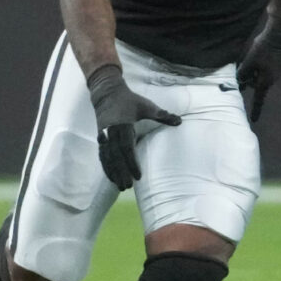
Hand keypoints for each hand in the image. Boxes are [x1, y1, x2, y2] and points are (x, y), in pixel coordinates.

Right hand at [87, 64, 180, 190]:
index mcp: (122, 126)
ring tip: (120, 187)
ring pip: (107, 159)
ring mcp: (103, 136)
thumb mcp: (147, 106)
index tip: (138, 176)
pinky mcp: (100, 138)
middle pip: (116, 157)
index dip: (132, 163)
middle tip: (128, 186)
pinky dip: (106, 168)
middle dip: (121, 173)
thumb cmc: (130, 100)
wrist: (107, 93)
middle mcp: (110, 133)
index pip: (127, 148)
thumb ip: (163, 115)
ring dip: (113, 173)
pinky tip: (111, 178)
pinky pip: (102, 156)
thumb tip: (180, 121)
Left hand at [238, 18, 280, 123]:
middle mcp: (274, 78)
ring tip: (253, 54)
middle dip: (250, 78)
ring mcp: (280, 70)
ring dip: (256, 68)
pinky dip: (263, 62)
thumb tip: (239, 81)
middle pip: (258, 83)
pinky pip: (269, 67)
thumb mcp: (249, 60)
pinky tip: (262, 51)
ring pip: (263, 74)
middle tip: (243, 65)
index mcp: (266, 81)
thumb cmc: (265, 48)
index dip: (255, 110)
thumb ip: (243, 72)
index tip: (254, 120)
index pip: (259, 99)